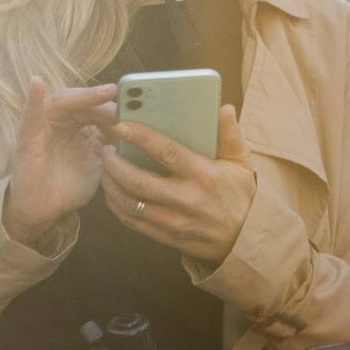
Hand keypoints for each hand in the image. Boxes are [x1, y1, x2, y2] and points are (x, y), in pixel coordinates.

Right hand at [2, 78, 117, 245]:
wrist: (44, 213)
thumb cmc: (68, 186)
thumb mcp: (98, 163)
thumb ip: (111, 144)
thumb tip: (133, 128)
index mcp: (76, 124)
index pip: (96, 108)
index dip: (114, 108)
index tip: (135, 111)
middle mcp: (59, 120)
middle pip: (82, 102)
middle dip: (104, 102)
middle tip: (126, 104)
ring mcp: (42, 126)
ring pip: (62, 102)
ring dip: (84, 97)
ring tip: (106, 92)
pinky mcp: (27, 138)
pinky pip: (30, 116)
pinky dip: (33, 98)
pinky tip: (37, 83)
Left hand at [100, 104, 256, 268]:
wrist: (245, 240)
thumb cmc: (241, 196)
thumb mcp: (242, 163)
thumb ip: (231, 134)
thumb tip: (224, 108)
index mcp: (204, 175)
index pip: (166, 152)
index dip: (140, 137)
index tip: (121, 126)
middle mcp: (186, 199)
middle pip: (139, 180)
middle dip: (115, 164)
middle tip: (105, 149)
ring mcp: (174, 221)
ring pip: (131, 203)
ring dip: (111, 185)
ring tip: (105, 169)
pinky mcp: (167, 236)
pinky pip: (134, 222)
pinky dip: (117, 207)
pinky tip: (112, 193)